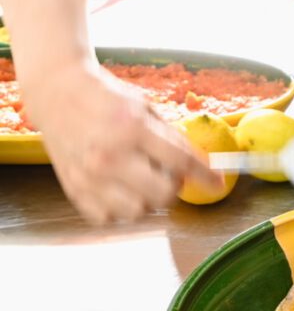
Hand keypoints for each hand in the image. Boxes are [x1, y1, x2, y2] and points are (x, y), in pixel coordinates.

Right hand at [27, 59, 222, 224]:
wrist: (58, 92)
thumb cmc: (106, 97)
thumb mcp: (144, 106)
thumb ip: (170, 136)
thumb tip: (198, 163)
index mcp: (132, 129)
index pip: (180, 162)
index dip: (205, 176)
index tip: (218, 183)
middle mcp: (110, 156)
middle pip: (163, 194)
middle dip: (175, 186)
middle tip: (169, 173)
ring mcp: (89, 177)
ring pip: (138, 212)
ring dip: (148, 200)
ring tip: (143, 180)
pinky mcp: (74, 190)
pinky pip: (109, 217)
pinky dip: (120, 208)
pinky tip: (121, 188)